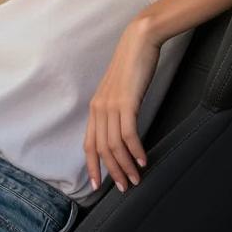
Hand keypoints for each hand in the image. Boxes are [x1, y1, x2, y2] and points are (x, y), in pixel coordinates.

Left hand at [84, 19, 160, 192]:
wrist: (138, 43)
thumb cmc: (132, 68)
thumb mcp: (120, 93)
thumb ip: (118, 111)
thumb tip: (123, 132)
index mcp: (95, 108)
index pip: (89, 144)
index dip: (92, 166)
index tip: (97, 185)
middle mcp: (99, 109)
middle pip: (101, 149)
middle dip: (111, 172)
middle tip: (123, 188)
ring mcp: (111, 105)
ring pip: (114, 145)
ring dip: (125, 165)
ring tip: (136, 179)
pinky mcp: (126, 102)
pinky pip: (128, 133)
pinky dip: (135, 150)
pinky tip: (143, 160)